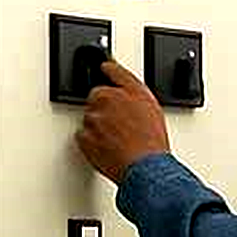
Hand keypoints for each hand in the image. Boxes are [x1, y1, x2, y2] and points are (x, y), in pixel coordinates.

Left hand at [74, 57, 169, 184]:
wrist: (146, 168)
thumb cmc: (152, 143)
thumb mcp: (153, 108)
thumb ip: (135, 91)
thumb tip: (119, 77)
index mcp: (128, 90)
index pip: (111, 70)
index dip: (108, 70)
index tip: (104, 68)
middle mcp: (108, 99)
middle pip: (97, 97)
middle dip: (104, 107)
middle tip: (119, 124)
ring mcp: (94, 119)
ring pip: (90, 117)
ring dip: (99, 126)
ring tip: (117, 140)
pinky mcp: (85, 137)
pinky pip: (83, 136)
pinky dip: (92, 141)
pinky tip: (108, 148)